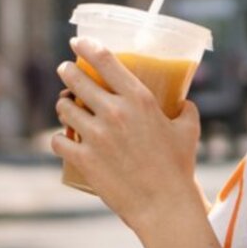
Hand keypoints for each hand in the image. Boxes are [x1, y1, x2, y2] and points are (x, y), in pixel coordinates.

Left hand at [51, 38, 202, 233]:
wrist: (165, 205)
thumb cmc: (179, 168)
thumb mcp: (189, 131)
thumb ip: (186, 110)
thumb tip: (183, 102)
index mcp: (140, 100)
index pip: (105, 60)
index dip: (86, 47)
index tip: (78, 42)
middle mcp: (115, 112)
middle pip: (76, 80)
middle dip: (67, 72)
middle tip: (66, 72)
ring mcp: (96, 135)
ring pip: (64, 109)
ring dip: (64, 106)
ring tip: (67, 107)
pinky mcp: (84, 158)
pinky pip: (57, 141)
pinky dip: (59, 140)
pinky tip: (63, 140)